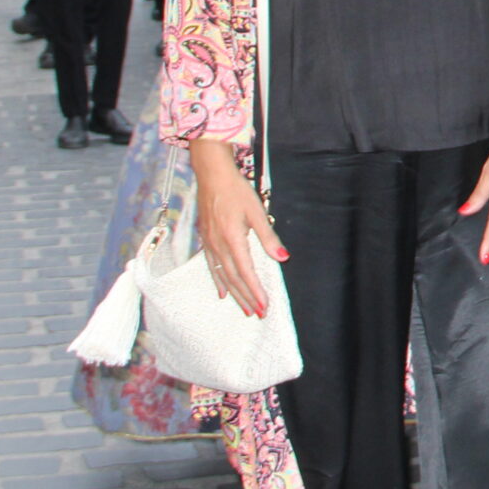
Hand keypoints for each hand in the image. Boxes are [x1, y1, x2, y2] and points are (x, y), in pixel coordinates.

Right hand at [188, 139, 284, 317]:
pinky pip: (211, 266)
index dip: (255, 291)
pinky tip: (222, 292)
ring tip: (244, 308)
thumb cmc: (235, 190)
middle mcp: (218, 245)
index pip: (246, 272)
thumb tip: (283, 257)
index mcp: (232, 239)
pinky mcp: (205, 239)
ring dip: (234, 293)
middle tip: (257, 314)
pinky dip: (218, 281)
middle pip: (233, 278)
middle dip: (246, 297)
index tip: (264, 305)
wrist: (211, 175)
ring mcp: (209, 243)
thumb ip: (269, 237)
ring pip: (222, 275)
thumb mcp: (257, 212)